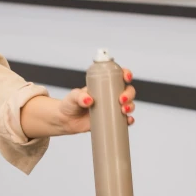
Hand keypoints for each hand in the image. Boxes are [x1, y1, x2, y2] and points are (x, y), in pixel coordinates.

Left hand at [21, 69, 135, 138]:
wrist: (65, 120)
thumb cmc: (69, 104)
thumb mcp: (72, 97)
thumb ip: (79, 97)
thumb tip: (88, 100)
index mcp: (103, 84)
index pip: (118, 76)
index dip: (126, 74)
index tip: (126, 77)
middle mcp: (110, 95)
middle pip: (127, 90)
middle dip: (129, 94)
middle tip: (122, 99)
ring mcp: (112, 107)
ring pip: (128, 104)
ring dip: (130, 106)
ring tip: (123, 110)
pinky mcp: (111, 120)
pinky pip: (124, 120)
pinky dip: (129, 120)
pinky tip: (128, 121)